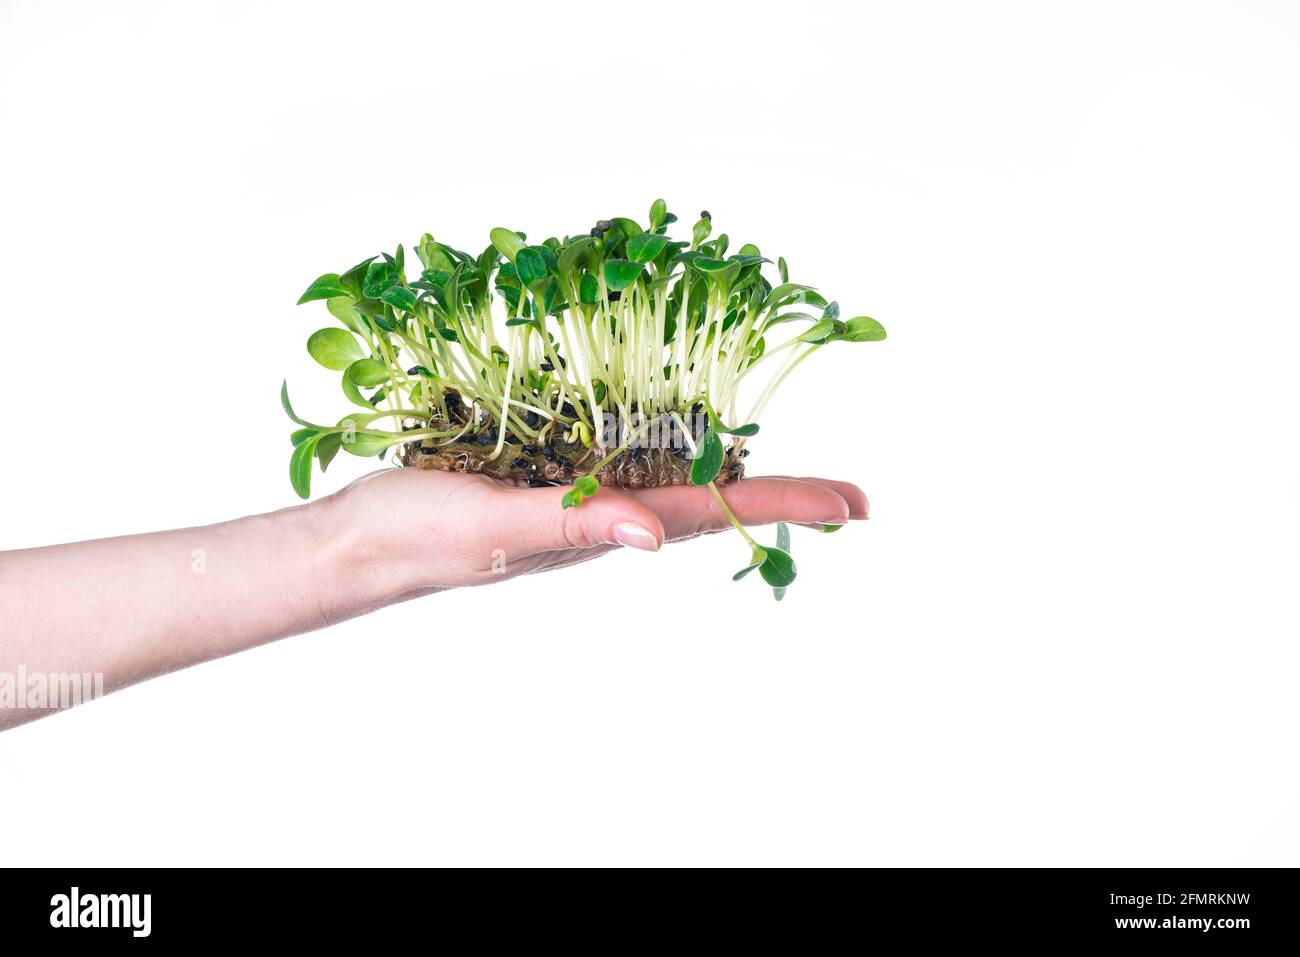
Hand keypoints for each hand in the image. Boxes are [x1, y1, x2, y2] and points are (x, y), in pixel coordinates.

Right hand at [321, 467, 869, 592]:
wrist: (363, 536)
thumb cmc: (423, 536)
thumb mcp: (498, 528)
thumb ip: (573, 526)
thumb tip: (656, 537)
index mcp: (604, 523)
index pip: (713, 509)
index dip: (785, 502)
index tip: (855, 507)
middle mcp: (603, 507)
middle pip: (710, 494)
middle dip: (779, 492)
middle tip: (848, 497)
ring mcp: (576, 486)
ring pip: (670, 469)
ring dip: (732, 465)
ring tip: (785, 461)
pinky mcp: (543, 464)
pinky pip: (617, 445)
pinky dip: (661, 430)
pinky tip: (673, 421)